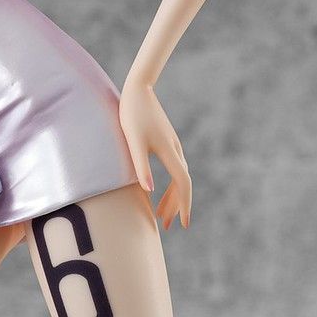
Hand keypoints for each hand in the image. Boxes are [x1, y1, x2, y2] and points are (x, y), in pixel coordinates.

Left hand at [118, 76, 191, 229]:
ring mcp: (172, 145)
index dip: (185, 204)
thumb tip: (150, 191)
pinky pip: (173, 168)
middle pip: (182, 183)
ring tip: (160, 215)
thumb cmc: (132, 115)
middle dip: (176, 206)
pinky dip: (168, 184)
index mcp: (169, 151)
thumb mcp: (133, 142)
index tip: (185, 223)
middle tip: (167, 226)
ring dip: (171, 197)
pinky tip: (157, 191)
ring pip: (178, 177)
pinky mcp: (166, 141)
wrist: (138, 89)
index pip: (183, 183)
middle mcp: (175, 150)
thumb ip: (140, 166)